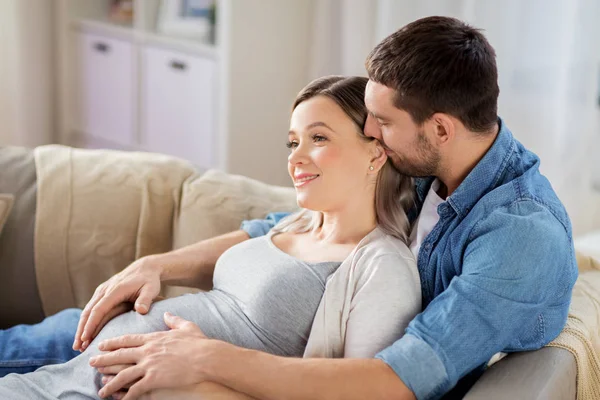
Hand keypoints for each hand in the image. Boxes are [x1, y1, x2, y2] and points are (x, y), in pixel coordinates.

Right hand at [73, 256, 163, 350]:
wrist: (145, 268)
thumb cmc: (149, 280)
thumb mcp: (151, 288)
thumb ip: (145, 299)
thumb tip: (140, 310)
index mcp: (116, 290)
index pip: (99, 309)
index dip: (91, 324)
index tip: (85, 338)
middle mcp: (105, 289)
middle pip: (88, 311)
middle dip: (81, 330)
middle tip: (77, 348)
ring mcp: (102, 291)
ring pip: (87, 310)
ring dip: (81, 327)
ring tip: (78, 345)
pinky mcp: (102, 293)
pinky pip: (91, 308)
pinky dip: (86, 321)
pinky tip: (85, 333)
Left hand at [91, 313, 214, 399]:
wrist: (206, 357)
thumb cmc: (199, 343)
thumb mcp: (186, 327)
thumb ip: (174, 320)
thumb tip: (168, 314)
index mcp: (154, 338)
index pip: (128, 340)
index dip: (113, 343)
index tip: (102, 345)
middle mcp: (147, 351)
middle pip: (119, 355)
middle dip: (103, 360)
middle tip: (91, 363)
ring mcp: (149, 365)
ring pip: (122, 375)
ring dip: (110, 384)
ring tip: (100, 390)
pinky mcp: (154, 379)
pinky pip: (135, 389)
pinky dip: (126, 396)